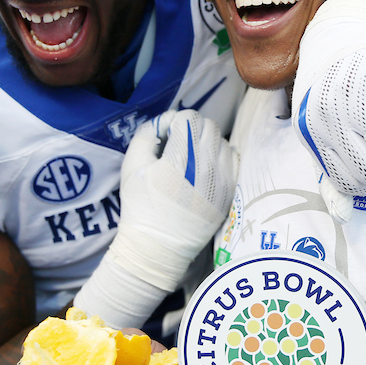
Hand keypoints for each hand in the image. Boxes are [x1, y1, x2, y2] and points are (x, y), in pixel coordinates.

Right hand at [116, 109, 237, 284]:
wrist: (158, 247)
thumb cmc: (141, 207)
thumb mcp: (132, 166)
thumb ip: (145, 136)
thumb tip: (160, 124)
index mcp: (182, 156)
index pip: (189, 117)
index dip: (174, 121)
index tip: (165, 135)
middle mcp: (207, 164)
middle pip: (209, 126)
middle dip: (192, 128)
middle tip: (178, 144)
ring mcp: (223, 179)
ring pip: (223, 141)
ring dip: (208, 143)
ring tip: (192, 158)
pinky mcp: (231, 192)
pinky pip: (234, 161)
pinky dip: (222, 158)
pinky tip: (206, 169)